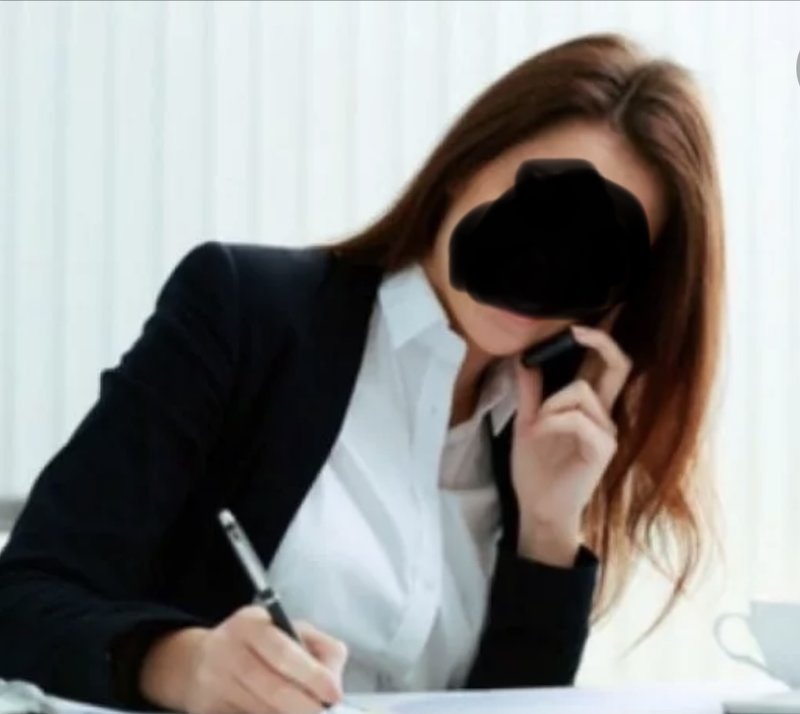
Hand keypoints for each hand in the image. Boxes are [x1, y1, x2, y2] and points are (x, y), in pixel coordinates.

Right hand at [139, 606, 347, 713]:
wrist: (197, 661)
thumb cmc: (256, 644)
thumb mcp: (285, 630)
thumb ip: (318, 648)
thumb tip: (335, 680)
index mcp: (250, 625)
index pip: (283, 652)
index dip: (312, 675)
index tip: (334, 693)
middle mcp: (228, 652)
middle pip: (273, 688)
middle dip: (304, 706)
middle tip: (323, 713)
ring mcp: (214, 684)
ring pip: (261, 710)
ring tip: (305, 711)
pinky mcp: (208, 710)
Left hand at [511, 325, 631, 566]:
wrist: (538, 508)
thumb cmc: (535, 469)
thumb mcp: (526, 424)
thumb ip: (530, 393)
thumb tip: (525, 359)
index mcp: (587, 406)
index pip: (605, 366)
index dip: (601, 339)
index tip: (578, 322)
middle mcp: (603, 414)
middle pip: (620, 365)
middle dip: (601, 342)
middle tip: (576, 330)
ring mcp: (606, 430)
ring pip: (581, 391)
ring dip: (550, 404)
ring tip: (537, 427)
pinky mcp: (603, 448)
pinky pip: (577, 417)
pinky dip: (552, 421)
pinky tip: (541, 435)